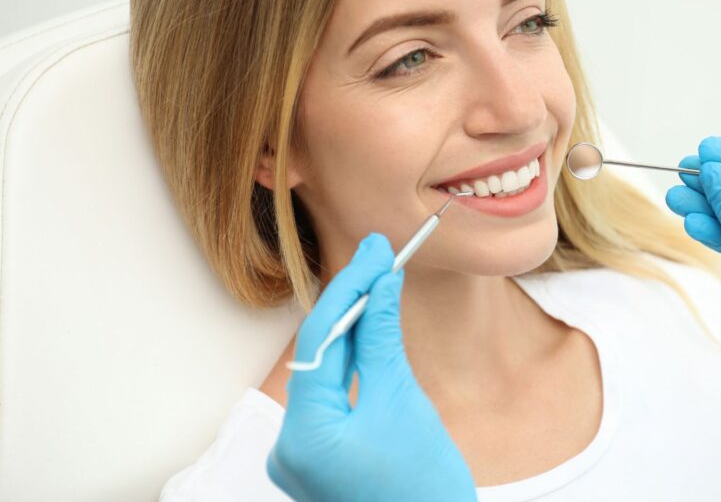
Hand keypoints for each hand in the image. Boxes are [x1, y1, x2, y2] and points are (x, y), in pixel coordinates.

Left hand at [266, 233, 476, 501]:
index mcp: (304, 436)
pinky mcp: (316, 461)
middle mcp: (288, 448)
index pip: (321, 340)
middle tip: (379, 257)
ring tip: (376, 284)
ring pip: (322, 376)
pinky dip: (350, 367)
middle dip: (349, 305)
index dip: (349, 287)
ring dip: (350, 333)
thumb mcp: (404, 401)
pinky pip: (329, 400)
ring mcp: (299, 458)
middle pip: (317, 356)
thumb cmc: (427, 488)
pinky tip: (368, 334)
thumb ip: (382, 337)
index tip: (376, 249)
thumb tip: (380, 282)